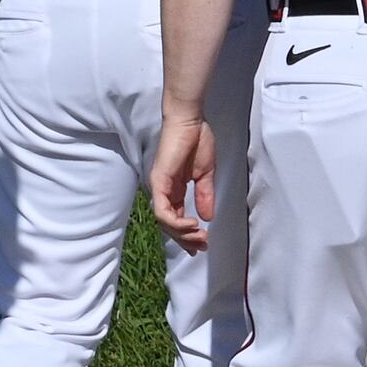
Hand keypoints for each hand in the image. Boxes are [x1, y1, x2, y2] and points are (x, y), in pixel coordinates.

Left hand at [149, 110, 217, 249]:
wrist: (191, 121)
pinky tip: (192, 225)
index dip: (187, 235)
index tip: (203, 244)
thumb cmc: (197, 140)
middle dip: (186, 239)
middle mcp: (164, 191)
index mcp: (174, 189)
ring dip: (182, 234)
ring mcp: (159, 187)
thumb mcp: (205, 174)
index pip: (176, 219)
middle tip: (203, 246)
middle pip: (170, 225)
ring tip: (200, 237)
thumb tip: (207, 217)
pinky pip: (162, 211)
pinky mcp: (158, 182)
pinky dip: (176, 222)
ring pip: (164, 222)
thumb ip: (205, 195)